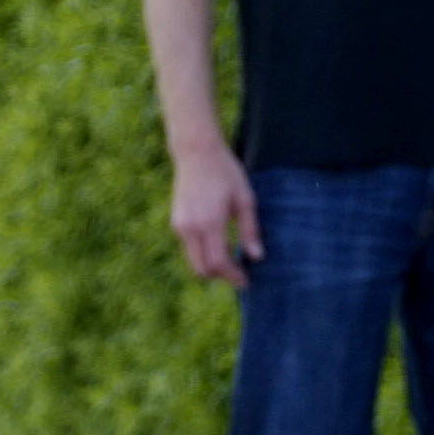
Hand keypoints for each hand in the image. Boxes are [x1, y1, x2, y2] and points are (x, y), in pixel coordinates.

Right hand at [170, 138, 259, 285]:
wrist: (197, 152)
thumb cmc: (226, 173)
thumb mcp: (245, 199)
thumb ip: (250, 230)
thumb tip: (257, 257)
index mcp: (210, 222)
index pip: (218, 263)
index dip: (232, 276)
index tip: (246, 281)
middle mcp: (190, 227)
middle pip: (202, 268)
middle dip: (221, 276)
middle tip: (239, 275)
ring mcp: (180, 225)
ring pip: (193, 261)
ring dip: (211, 266)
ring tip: (231, 262)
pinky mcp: (176, 222)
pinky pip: (189, 248)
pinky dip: (202, 254)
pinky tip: (218, 246)